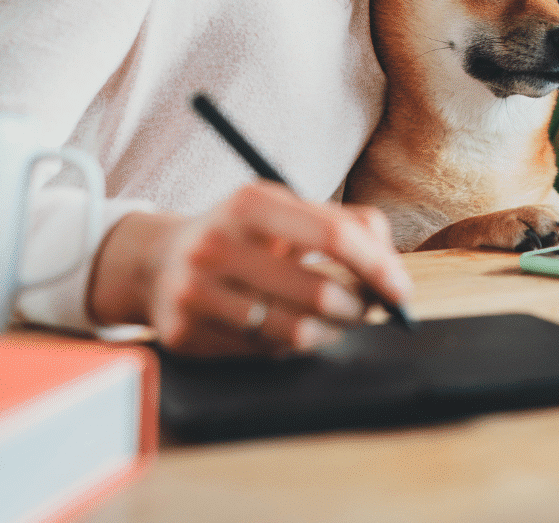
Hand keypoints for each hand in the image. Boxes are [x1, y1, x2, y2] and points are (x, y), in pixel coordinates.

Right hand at [87, 181, 411, 356]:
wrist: (158, 261)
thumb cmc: (247, 235)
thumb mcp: (288, 211)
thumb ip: (349, 228)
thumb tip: (395, 279)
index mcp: (250, 204)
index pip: (335, 236)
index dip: (378, 267)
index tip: (400, 290)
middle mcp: (216, 245)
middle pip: (320, 292)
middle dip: (360, 308)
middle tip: (369, 309)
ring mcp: (194, 292)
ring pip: (297, 332)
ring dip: (332, 331)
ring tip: (336, 320)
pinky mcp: (183, 334)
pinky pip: (266, 353)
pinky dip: (291, 345)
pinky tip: (288, 327)